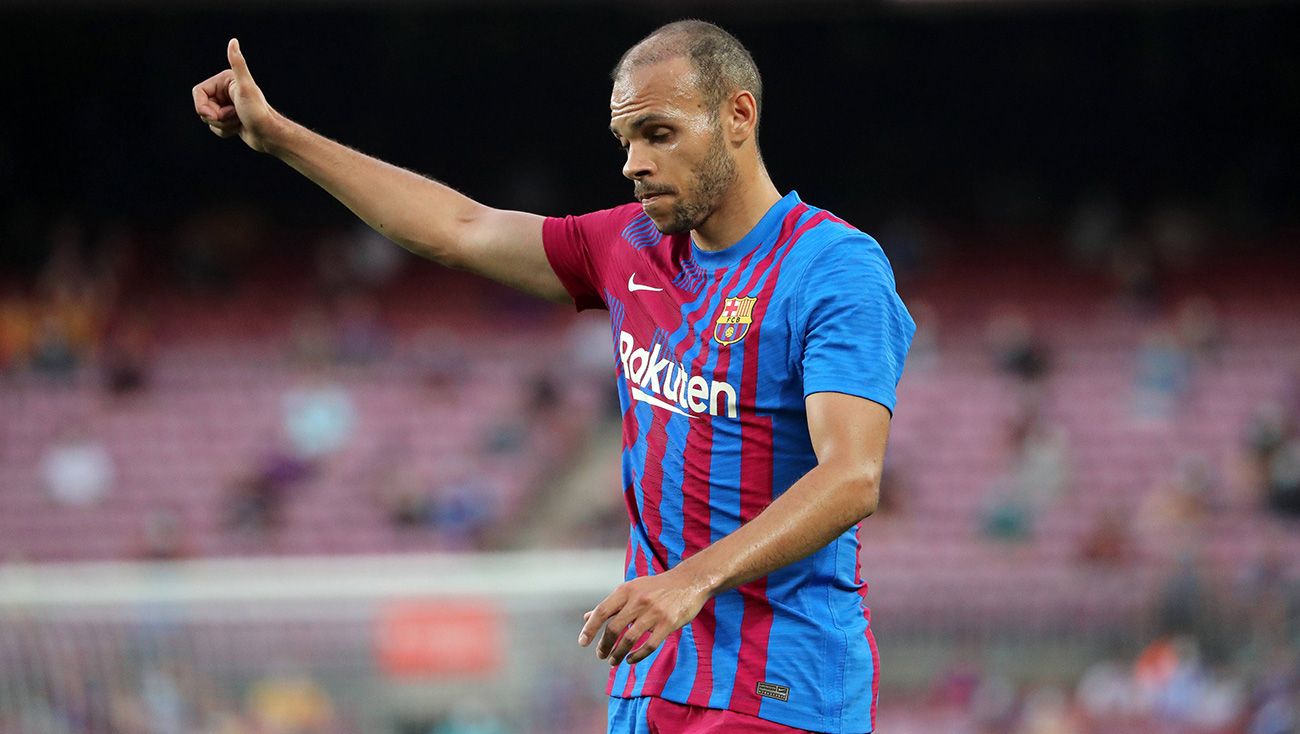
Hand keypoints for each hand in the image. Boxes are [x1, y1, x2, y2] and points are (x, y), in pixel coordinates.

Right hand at [191, 38, 279, 152]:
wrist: (270, 134)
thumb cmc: (258, 112)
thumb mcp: (246, 87)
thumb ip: (238, 64)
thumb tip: (233, 41)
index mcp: (224, 80)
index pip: (198, 92)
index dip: (203, 107)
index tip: (215, 116)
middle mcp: (224, 90)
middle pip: (202, 106)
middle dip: (216, 117)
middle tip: (234, 117)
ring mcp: (226, 104)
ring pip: (208, 118)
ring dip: (222, 125)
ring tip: (238, 122)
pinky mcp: (229, 118)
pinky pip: (215, 127)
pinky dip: (224, 131)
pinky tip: (238, 128)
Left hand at [578, 569, 711, 666]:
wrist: (689, 581)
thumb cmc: (656, 587)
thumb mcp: (632, 590)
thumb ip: (610, 605)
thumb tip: (586, 617)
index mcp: (626, 590)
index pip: (602, 611)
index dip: (590, 628)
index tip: (582, 642)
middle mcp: (638, 600)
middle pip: (614, 628)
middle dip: (604, 645)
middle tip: (600, 655)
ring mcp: (654, 612)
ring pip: (629, 639)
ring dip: (618, 653)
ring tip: (613, 661)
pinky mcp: (668, 623)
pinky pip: (649, 645)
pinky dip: (637, 655)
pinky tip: (630, 659)